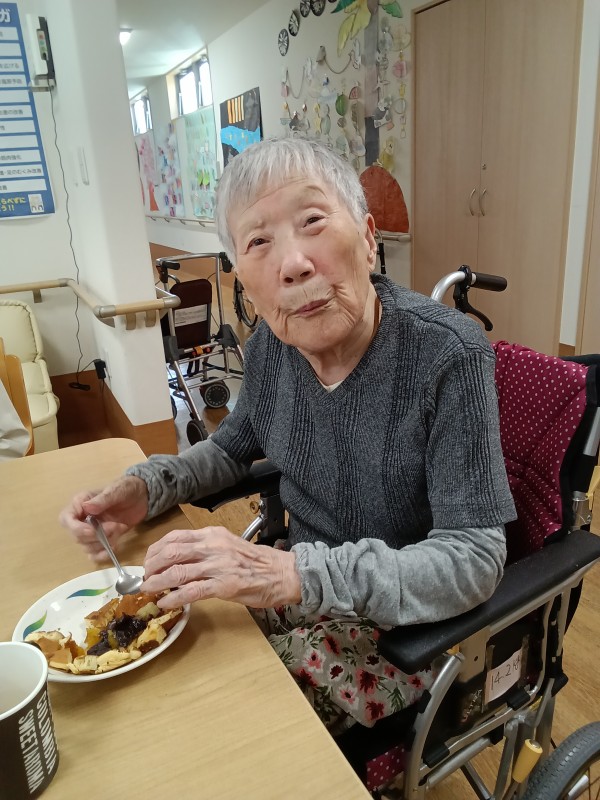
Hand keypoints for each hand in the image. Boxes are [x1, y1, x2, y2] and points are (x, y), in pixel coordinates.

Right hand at [58, 475, 148, 561]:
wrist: (142, 496)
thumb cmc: (127, 489)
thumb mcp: (116, 490)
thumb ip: (102, 499)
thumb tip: (87, 507)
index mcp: (80, 504)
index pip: (67, 519)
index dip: (77, 528)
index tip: (93, 531)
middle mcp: (82, 519)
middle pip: (78, 536)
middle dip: (97, 535)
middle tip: (115, 526)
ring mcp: (91, 531)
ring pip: (87, 546)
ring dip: (104, 543)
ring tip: (119, 529)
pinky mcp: (101, 540)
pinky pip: (94, 554)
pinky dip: (101, 555)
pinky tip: (113, 549)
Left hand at [141, 526, 301, 609]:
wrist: (282, 573)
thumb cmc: (256, 562)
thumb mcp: (228, 545)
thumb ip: (205, 549)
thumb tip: (178, 560)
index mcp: (213, 535)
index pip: (175, 537)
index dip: (156, 549)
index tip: (148, 561)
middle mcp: (213, 547)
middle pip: (171, 552)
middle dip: (152, 566)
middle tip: (144, 578)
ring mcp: (218, 566)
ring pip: (177, 572)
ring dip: (158, 583)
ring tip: (149, 591)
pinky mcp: (224, 586)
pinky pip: (192, 592)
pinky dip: (174, 598)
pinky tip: (165, 604)